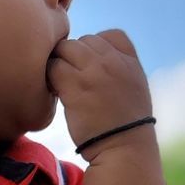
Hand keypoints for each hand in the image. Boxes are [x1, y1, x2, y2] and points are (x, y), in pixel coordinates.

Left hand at [47, 29, 152, 157]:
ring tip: (61, 84)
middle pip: (84, 40)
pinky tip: (55, 92)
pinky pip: (53, 67)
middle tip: (70, 78)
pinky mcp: (75, 86)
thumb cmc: (125, 128)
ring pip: (65, 49)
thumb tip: (94, 63)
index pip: (111, 35)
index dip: (96, 47)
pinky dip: (49, 77)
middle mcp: (113, 62)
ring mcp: (94, 72)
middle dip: (73, 57)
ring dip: (59, 64)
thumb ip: (120, 71)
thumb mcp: (134, 90)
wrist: (123, 149)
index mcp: (130, 62)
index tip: (91, 68)